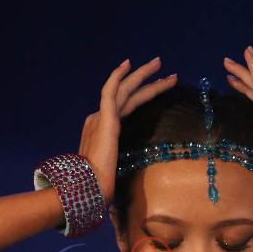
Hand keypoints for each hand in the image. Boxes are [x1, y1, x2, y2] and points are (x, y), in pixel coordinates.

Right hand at [79, 57, 177, 203]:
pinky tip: (128, 65)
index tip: (154, 86)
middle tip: (162, 67)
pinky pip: (110, 92)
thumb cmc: (101, 186)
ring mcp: (101, 118)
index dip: (141, 95)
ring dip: (143, 75)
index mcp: (103, 131)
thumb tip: (123, 177)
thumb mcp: (114, 171)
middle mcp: (99, 120)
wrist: (89, 188)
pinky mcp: (105, 120)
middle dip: (146, 79)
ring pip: (124, 90)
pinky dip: (118, 77)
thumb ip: (119, 165)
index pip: (126, 107)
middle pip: (127, 94)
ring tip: (159, 63)